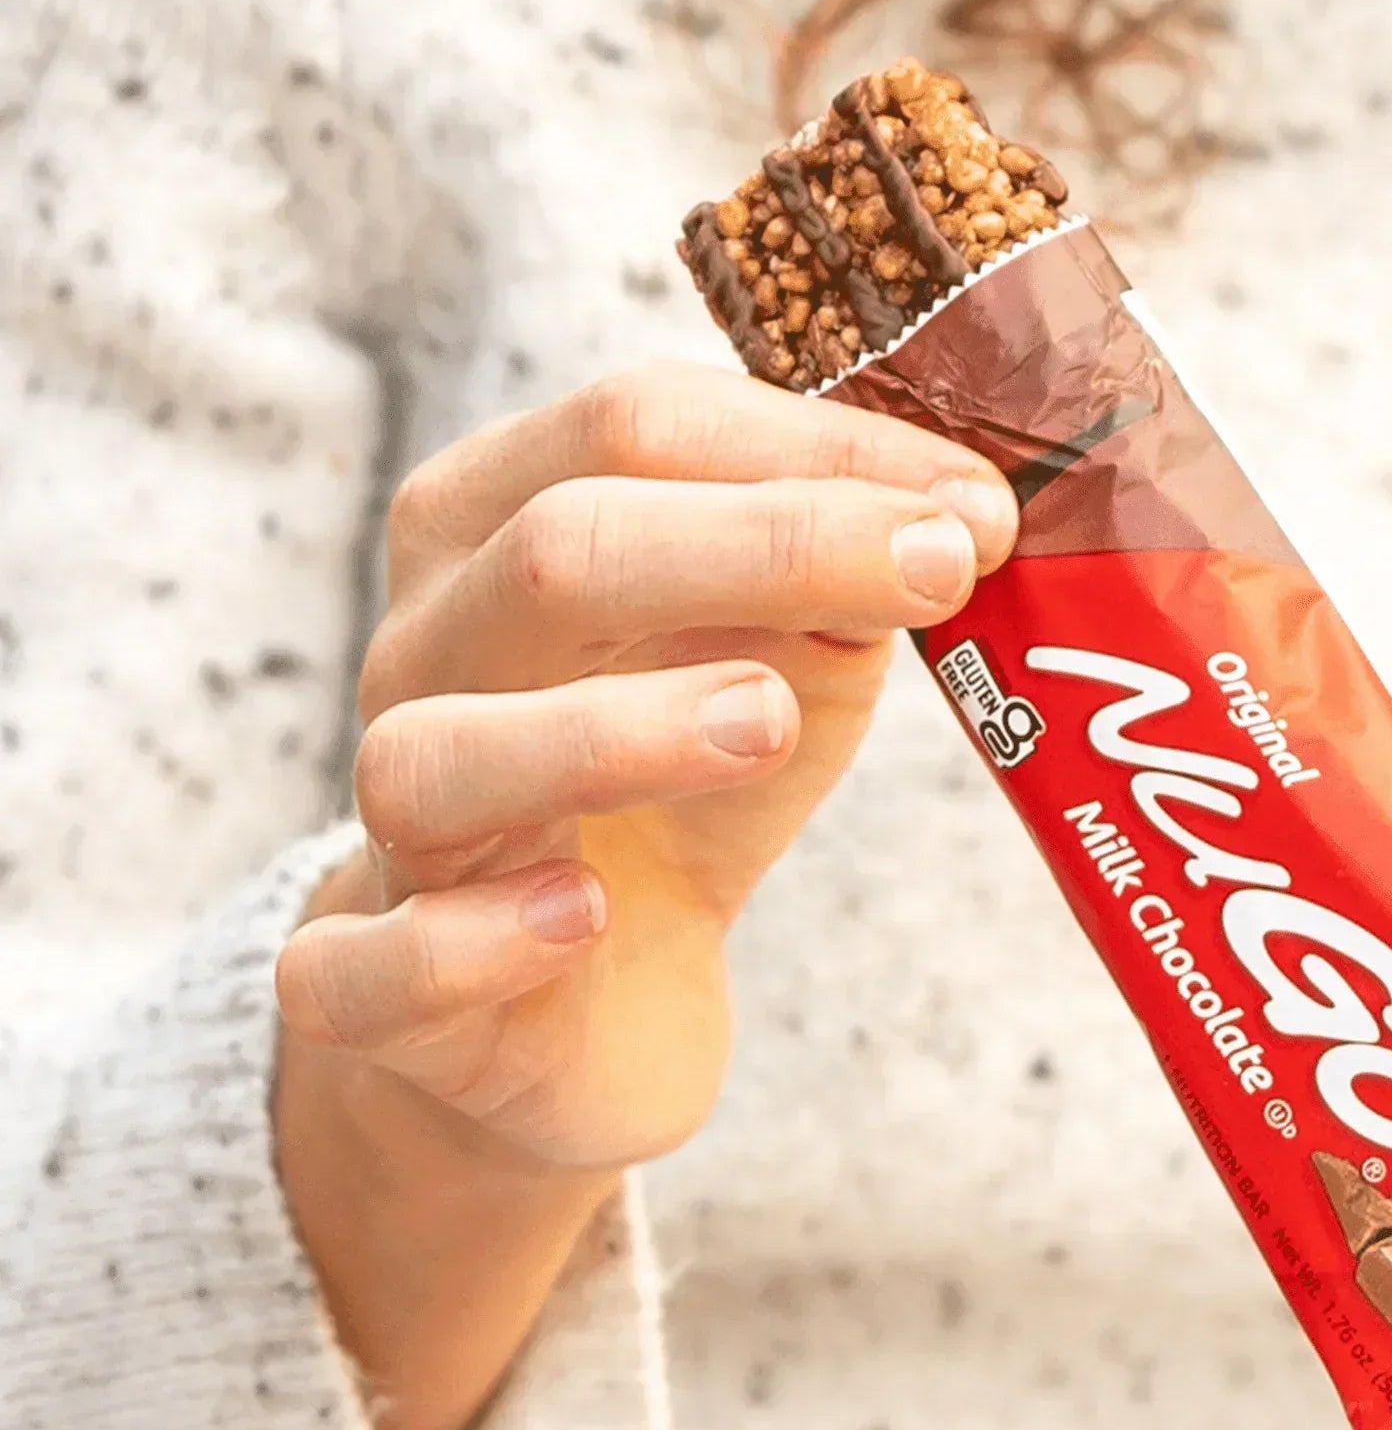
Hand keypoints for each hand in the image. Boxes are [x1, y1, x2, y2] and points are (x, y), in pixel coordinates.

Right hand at [271, 360, 1015, 1429]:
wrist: (572, 1002)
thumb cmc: (679, 788)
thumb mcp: (783, 657)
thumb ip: (842, 583)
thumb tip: (954, 521)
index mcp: (505, 525)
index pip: (641, 427)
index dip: (820, 449)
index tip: (976, 506)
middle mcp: (429, 652)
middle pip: (556, 551)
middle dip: (764, 544)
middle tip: (937, 572)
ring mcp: (392, 826)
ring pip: (441, 752)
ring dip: (609, 730)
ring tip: (764, 719)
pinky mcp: (379, 989)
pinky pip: (376, 967)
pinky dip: (470, 941)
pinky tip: (578, 916)